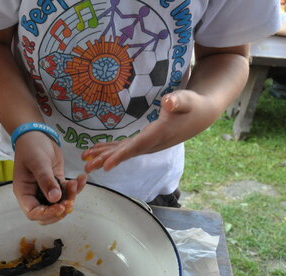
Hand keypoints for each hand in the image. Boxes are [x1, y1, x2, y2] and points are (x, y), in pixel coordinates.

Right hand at [13, 131, 86, 224]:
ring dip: (70, 197)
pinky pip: (67, 193)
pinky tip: (81, 178)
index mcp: (24, 192)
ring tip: (76, 183)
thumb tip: (55, 199)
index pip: (33, 212)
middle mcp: (34, 194)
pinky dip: (76, 189)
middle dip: (60, 210)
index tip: (60, 207)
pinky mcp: (56, 184)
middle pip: (47, 214)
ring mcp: (46, 190)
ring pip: (59, 204)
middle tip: (70, 200)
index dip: (47, 214)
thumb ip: (46, 181)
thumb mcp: (38, 163)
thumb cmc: (31, 146)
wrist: (37, 134)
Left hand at [82, 90, 208, 171]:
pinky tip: (96, 151)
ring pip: (122, 152)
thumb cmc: (192, 105)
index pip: (137, 147)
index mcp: (158, 135)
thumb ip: (178, 101)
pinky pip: (124, 148)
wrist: (200, 115)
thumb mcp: (187, 100)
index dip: (122, 156)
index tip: (106, 166)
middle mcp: (151, 144)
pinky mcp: (144, 141)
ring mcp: (147, 144)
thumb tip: (169, 102)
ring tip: (85, 160)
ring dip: (104, 156)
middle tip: (87, 166)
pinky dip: (110, 149)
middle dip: (106, 159)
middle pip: (125, 153)